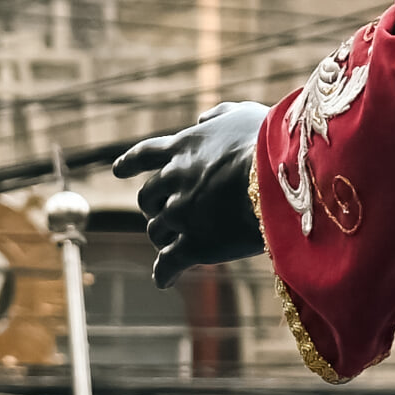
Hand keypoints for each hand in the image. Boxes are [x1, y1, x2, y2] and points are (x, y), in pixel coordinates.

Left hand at [112, 101, 269, 285]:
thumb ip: (219, 115)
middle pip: (148, 198)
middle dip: (153, 207)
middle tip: (163, 215)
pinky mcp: (193, 245)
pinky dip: (164, 272)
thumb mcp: (244, 115)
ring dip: (162, 237)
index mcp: (183, 147)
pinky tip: (165, 279)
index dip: (130, 163)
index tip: (118, 170)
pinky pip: (169, 263)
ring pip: (156, 230)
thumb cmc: (268, 141)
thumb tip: (202, 118)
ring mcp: (180, 214)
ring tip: (171, 245)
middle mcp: (174, 180)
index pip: (145, 154)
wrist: (276, 176)